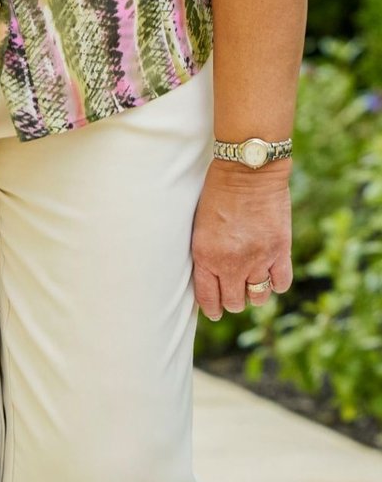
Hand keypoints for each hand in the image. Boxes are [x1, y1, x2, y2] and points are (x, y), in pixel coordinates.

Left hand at [191, 159, 293, 321]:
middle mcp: (231, 262)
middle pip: (234, 302)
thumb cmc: (217, 191)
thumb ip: (205, 253)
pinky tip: (270, 273)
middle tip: (233, 293)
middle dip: (232, 300)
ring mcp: (258, 258)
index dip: (212, 309)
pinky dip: (276, 282)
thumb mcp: (200, 225)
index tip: (214, 311)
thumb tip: (210, 280)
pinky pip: (281, 283)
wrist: (248, 169)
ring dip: (254, 293)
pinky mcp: (280, 250)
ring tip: (251, 283)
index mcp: (206, 255)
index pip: (208, 298)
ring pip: (258, 297)